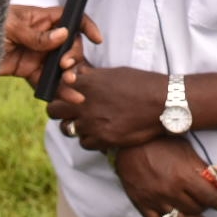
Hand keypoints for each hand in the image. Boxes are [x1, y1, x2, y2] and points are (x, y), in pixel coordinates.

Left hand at [0, 5, 101, 87]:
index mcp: (40, 19)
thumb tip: (62, 35)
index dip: (85, 26)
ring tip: (71, 84)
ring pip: (61, 66)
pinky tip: (67, 97)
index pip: (69, 18)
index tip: (96, 38)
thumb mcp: (10, 26)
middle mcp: (43, 37)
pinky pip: (47, 81)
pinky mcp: (28, 72)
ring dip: (69, 75)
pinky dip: (57, 90)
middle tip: (66, 66)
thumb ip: (36, 34)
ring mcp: (36, 55)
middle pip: (69, 45)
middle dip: (73, 56)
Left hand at [47, 64, 164, 150]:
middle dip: (60, 111)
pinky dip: (90, 139)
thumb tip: (78, 76)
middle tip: (70, 112)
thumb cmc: (141, 83)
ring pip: (67, 129)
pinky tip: (101, 133)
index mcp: (86, 83)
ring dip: (75, 126)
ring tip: (88, 124)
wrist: (162, 103)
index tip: (66, 96)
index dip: (59, 93)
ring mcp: (92, 123)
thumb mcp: (114, 73)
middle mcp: (84, 103)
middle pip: (54, 111)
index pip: (56, 89)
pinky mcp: (103, 139)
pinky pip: (84, 143)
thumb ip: (92, 77)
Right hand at [112, 137, 216, 216]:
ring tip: (200, 215)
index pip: (211, 198)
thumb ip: (200, 167)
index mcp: (183, 177)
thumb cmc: (158, 142)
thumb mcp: (184, 149)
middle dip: (207, 207)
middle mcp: (170, 192)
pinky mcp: (141, 203)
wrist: (127, 143)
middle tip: (210, 202)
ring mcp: (155, 200)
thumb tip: (216, 181)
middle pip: (196, 209)